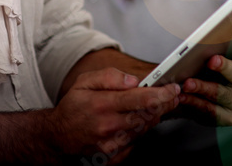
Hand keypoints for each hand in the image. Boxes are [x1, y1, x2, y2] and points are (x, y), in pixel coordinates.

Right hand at [47, 67, 180, 163]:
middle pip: (147, 115)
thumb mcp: (84, 82)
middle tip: (171, 96)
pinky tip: (136, 121)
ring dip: (152, 116)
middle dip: (163, 104)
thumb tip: (133, 80)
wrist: (59, 135)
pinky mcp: (113, 155)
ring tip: (153, 106)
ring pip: (143, 128)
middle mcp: (109, 125)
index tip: (172, 89)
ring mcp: (112, 143)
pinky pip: (136, 142)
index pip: (140, 98)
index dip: (161, 94)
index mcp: (102, 104)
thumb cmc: (73, 106)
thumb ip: (109, 76)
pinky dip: (140, 130)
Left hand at [174, 20, 231, 125]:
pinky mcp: (230, 118)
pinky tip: (183, 97)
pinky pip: (211, 111)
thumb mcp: (221, 59)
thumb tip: (208, 31)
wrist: (206, 102)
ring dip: (204, 88)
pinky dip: (196, 103)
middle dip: (225, 67)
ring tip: (187, 83)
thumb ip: (221, 49)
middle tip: (212, 60)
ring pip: (223, 95)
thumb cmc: (215, 74)